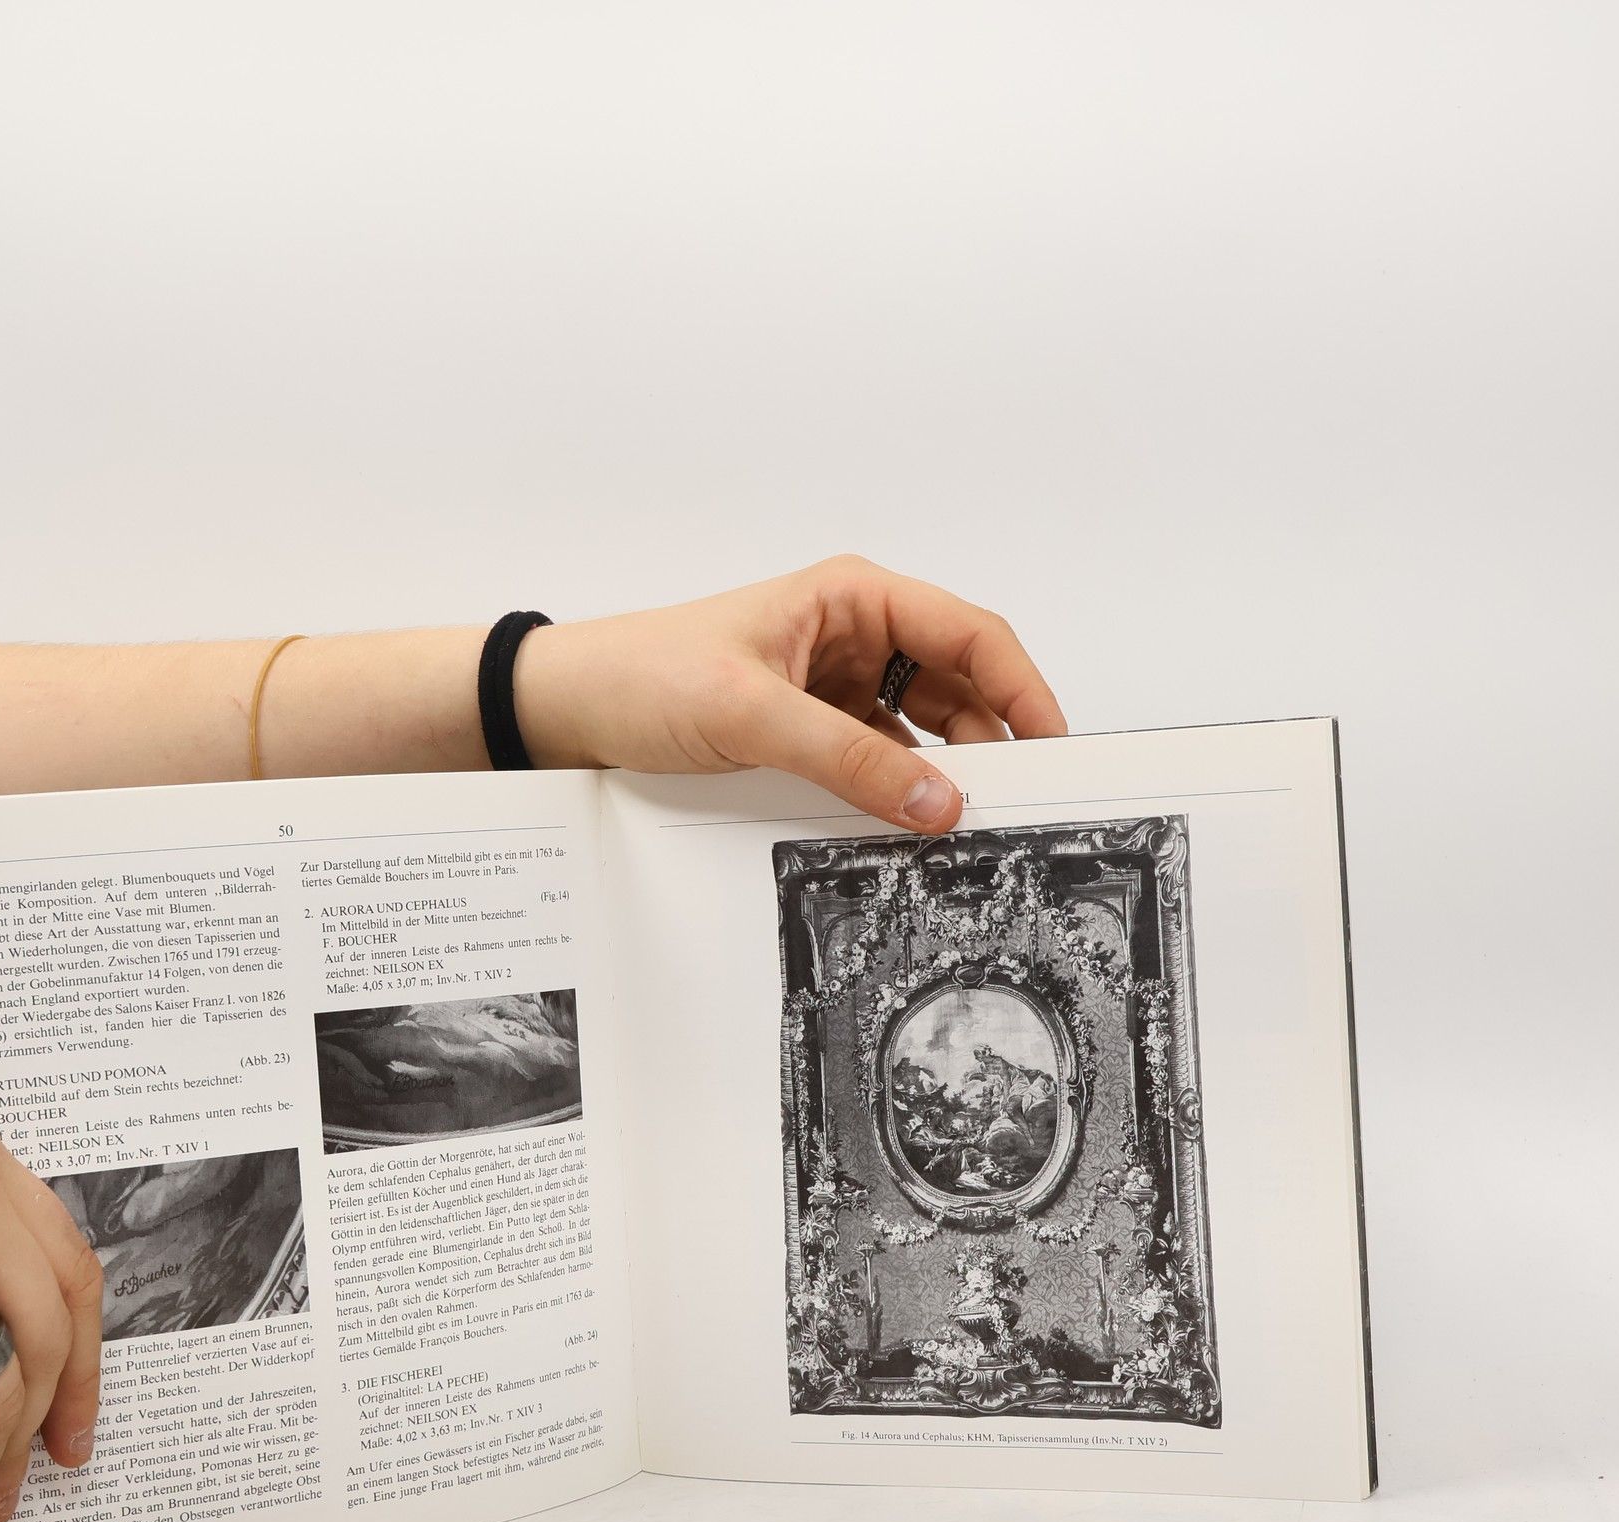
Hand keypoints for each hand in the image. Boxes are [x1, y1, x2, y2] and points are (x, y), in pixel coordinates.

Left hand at [514, 555, 1066, 831]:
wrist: (565, 709)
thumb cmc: (643, 676)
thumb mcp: (753, 716)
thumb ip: (851, 760)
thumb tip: (940, 801)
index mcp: (852, 597)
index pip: (971, 634)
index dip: (1023, 688)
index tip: (1054, 749)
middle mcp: (852, 634)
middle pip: (957, 685)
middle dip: (989, 741)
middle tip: (1013, 804)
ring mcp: (832, 684)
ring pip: (920, 728)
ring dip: (941, 772)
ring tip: (962, 824)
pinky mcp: (808, 729)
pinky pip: (876, 759)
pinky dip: (895, 789)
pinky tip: (905, 826)